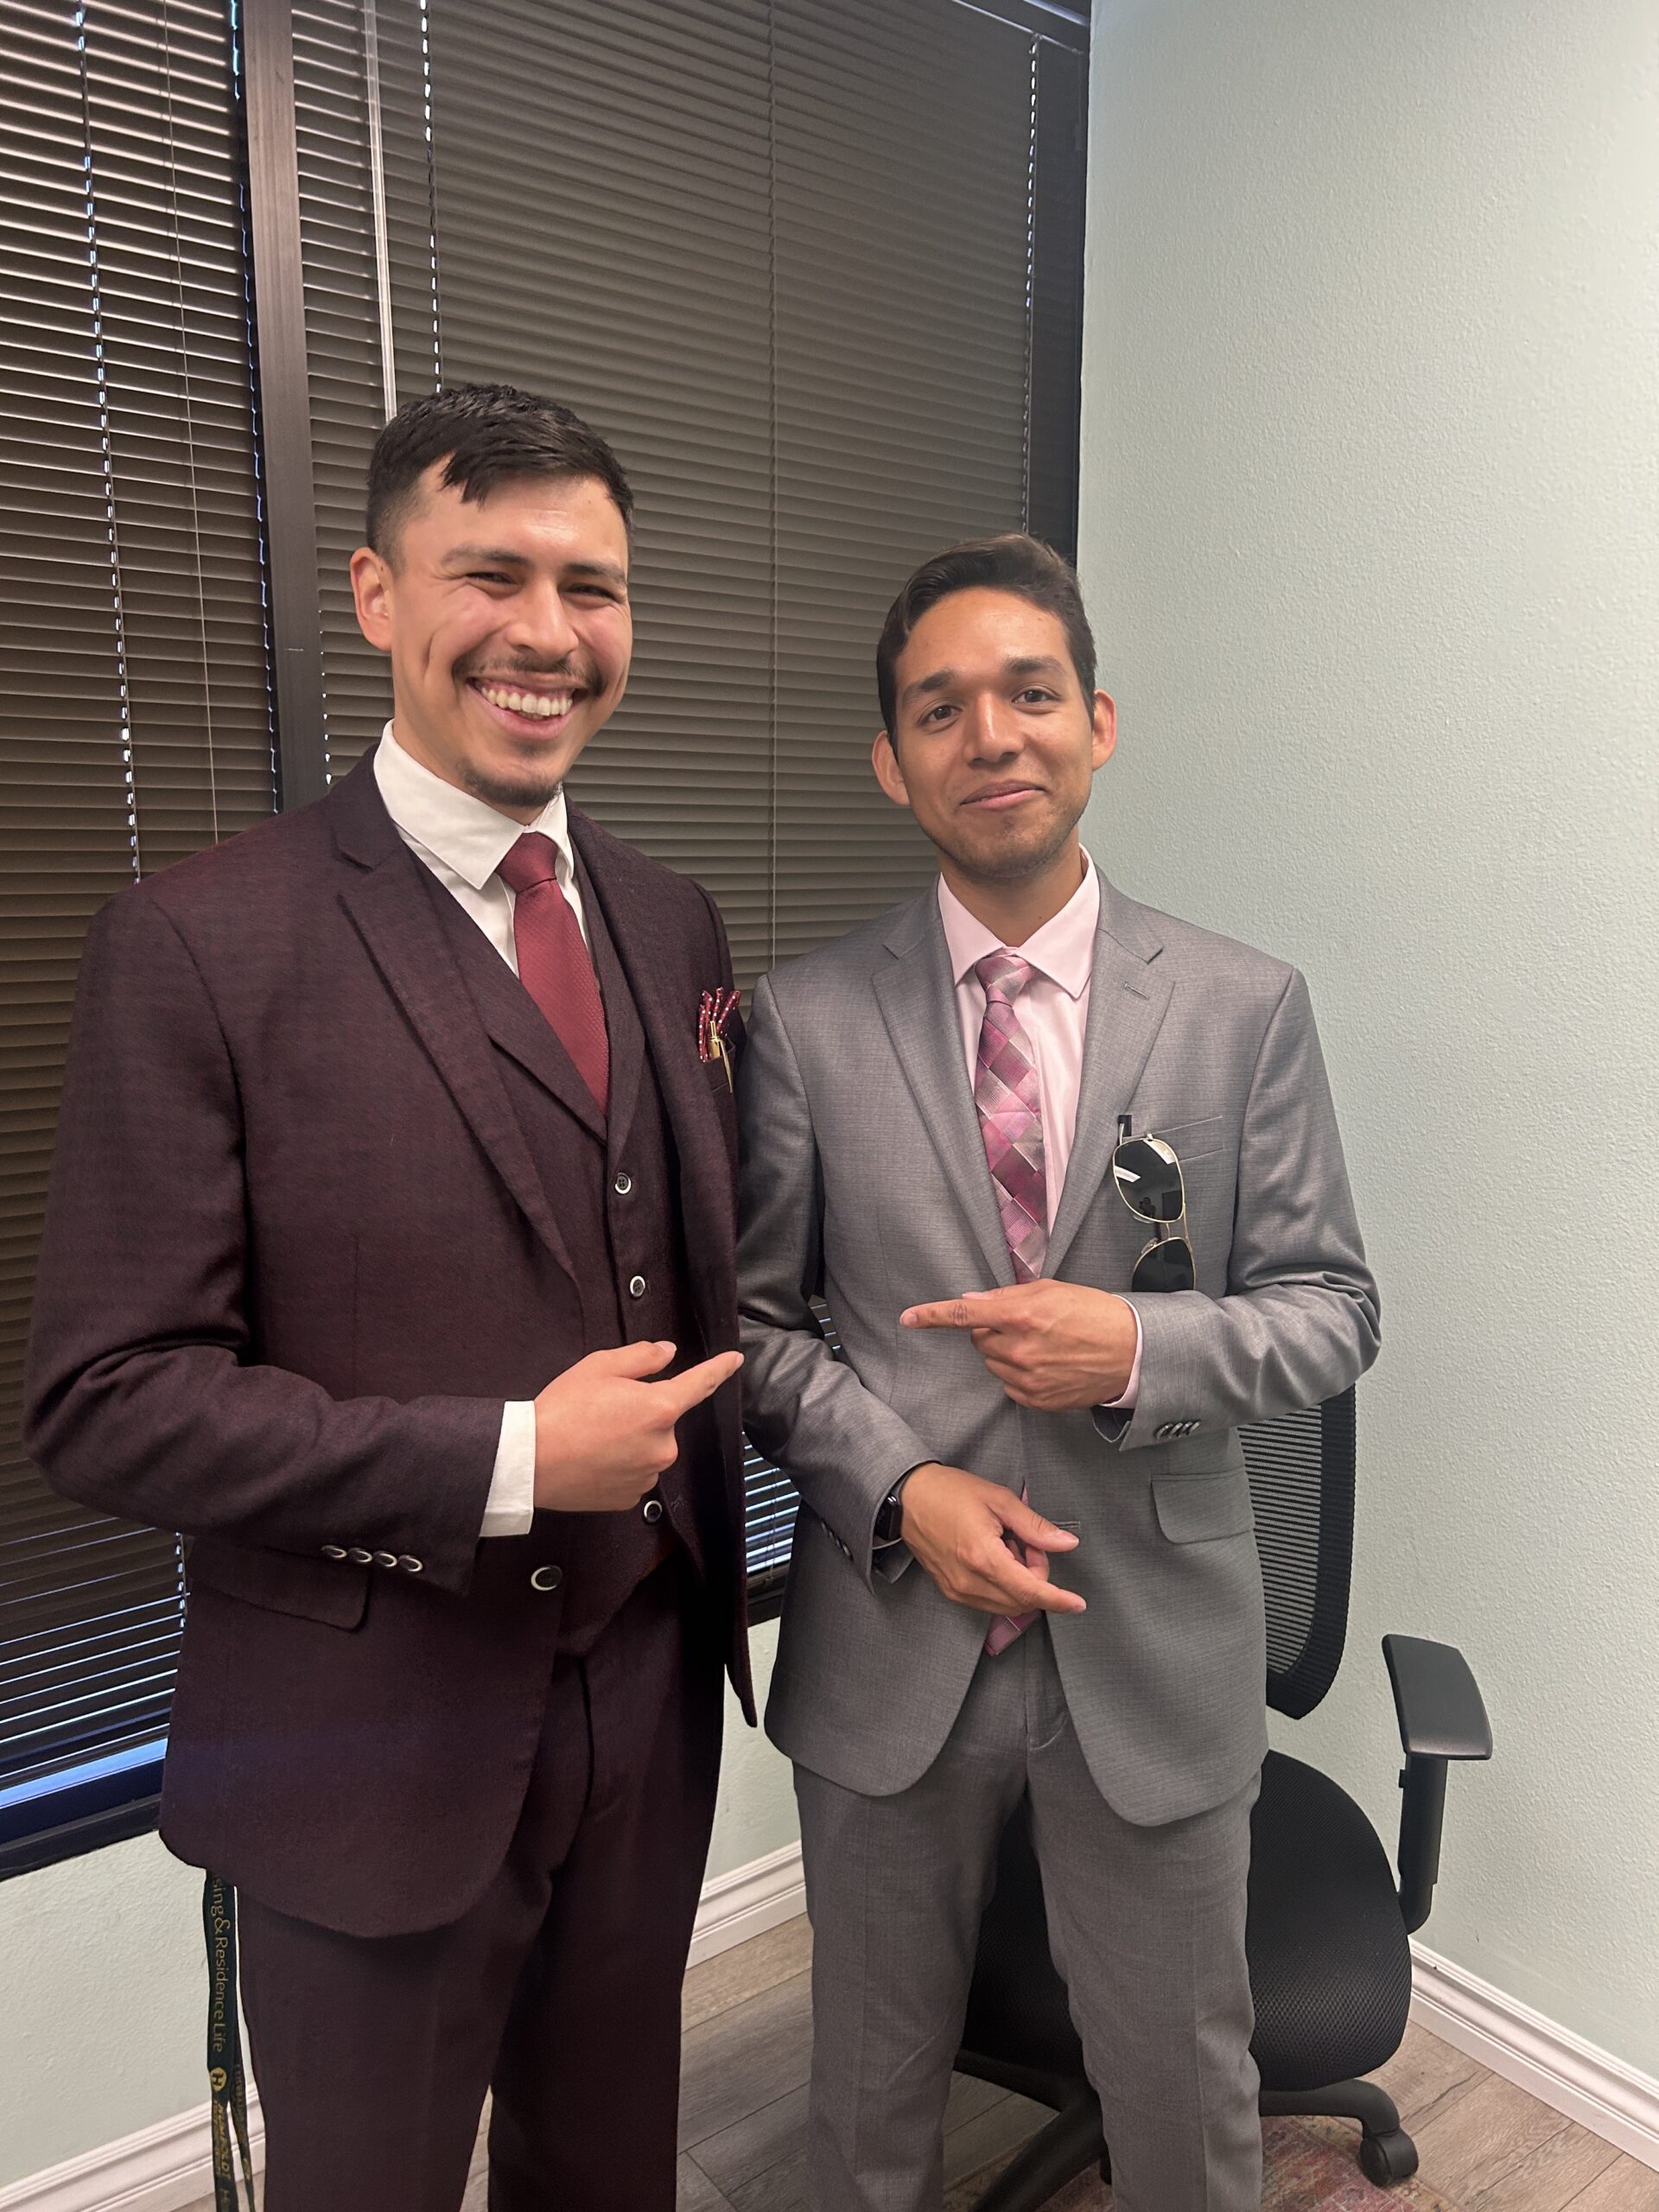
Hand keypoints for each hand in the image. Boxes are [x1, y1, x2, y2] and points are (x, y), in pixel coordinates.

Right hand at [532, 1341, 742, 1511]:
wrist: (530, 1461)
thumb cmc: (563, 1409)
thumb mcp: (600, 1367)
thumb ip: (642, 1356)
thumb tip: (668, 1352)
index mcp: (660, 1408)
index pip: (700, 1384)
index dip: (720, 1369)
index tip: (735, 1360)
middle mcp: (663, 1445)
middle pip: (663, 1420)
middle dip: (642, 1411)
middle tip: (603, 1409)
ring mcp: (648, 1475)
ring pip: (649, 1448)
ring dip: (631, 1439)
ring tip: (592, 1436)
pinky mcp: (630, 1497)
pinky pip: (635, 1473)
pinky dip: (620, 1464)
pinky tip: (593, 1459)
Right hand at [897, 1463, 1083, 1616]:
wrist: (907, 1497)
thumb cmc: (949, 1492)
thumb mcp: (999, 1500)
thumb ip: (1035, 1526)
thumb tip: (1066, 1543)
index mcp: (983, 1557)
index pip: (1030, 1591)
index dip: (1058, 1600)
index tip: (1078, 1603)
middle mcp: (969, 1581)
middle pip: (1022, 1600)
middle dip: (1037, 1578)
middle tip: (1030, 1544)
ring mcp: (957, 1589)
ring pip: (1006, 1604)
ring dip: (1020, 1584)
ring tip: (1009, 1547)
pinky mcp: (950, 1590)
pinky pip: (989, 1601)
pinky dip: (1003, 1586)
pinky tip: (995, 1558)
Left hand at [900, 1280, 1135, 1410]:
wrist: (1130, 1352)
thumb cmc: (1094, 1314)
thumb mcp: (1051, 1291)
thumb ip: (1007, 1296)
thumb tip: (972, 1302)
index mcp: (1020, 1315)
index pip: (964, 1315)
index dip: (932, 1315)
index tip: (909, 1318)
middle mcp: (1019, 1349)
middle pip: (979, 1340)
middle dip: (992, 1330)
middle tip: (1026, 1324)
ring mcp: (1026, 1379)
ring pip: (992, 1363)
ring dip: (1005, 1353)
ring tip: (1042, 1345)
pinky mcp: (1036, 1400)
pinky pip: (1008, 1385)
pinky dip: (1019, 1374)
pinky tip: (1046, 1365)